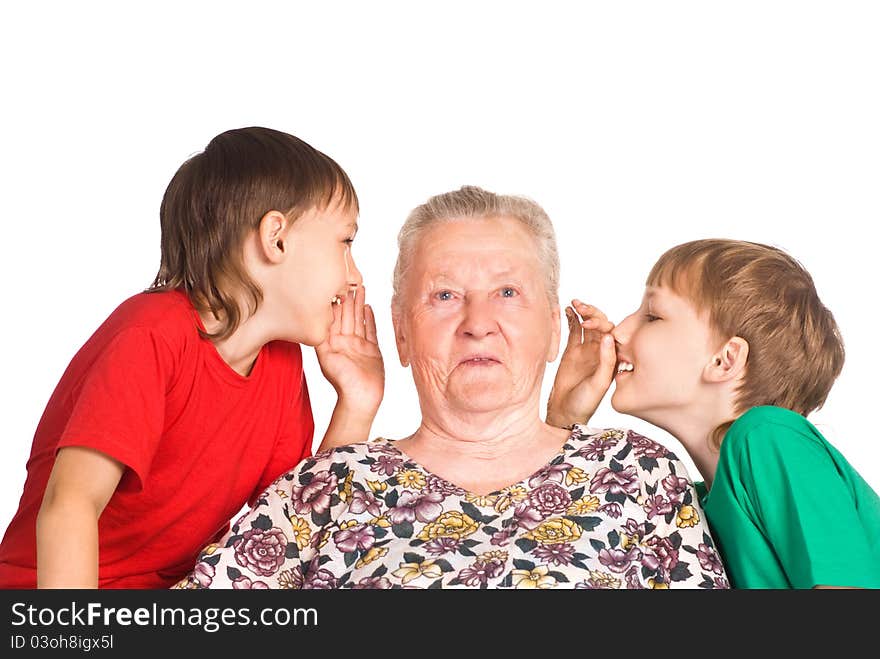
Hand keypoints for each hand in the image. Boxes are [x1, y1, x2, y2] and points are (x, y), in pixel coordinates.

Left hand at [315, 285, 384, 415]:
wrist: (361, 399)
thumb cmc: (342, 381)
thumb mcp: (326, 357)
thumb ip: (321, 339)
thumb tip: (312, 320)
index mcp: (331, 342)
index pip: (331, 317)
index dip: (332, 301)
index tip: (333, 284)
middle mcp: (344, 342)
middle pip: (346, 315)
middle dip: (347, 298)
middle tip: (349, 279)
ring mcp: (359, 346)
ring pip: (358, 319)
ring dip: (358, 304)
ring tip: (360, 287)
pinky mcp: (372, 350)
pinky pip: (370, 330)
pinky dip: (369, 319)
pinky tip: (368, 307)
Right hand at [546, 299, 616, 428]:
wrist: (565, 413)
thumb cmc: (585, 403)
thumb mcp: (599, 383)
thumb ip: (605, 361)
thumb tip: (609, 336)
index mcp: (612, 358)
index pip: (611, 332)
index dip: (601, 323)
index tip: (588, 324)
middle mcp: (602, 351)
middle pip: (600, 324)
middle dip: (592, 313)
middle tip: (580, 306)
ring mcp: (587, 350)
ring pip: (587, 324)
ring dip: (582, 312)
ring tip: (573, 303)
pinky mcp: (572, 351)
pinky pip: (574, 330)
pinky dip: (571, 319)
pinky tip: (566, 310)